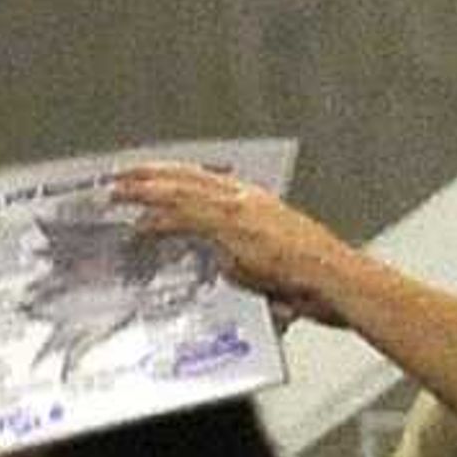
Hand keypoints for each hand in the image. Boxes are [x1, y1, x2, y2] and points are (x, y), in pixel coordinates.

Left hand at [108, 163, 352, 315]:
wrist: (338, 282)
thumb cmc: (317, 281)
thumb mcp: (272, 265)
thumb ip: (242, 262)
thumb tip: (224, 267)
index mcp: (257, 203)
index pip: (206, 181)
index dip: (175, 176)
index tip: (151, 177)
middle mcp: (247, 199)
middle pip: (189, 177)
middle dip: (152, 174)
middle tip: (120, 174)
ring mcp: (241, 212)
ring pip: (182, 191)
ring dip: (146, 191)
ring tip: (118, 192)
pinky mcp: (235, 230)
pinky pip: (189, 219)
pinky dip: (161, 220)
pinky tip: (141, 223)